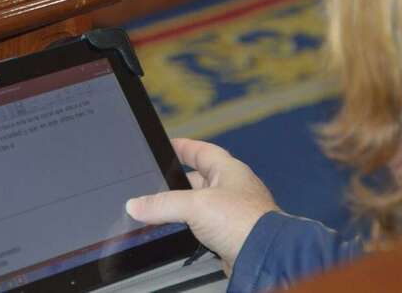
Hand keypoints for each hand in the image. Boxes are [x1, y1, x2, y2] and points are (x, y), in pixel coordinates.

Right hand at [126, 138, 277, 275]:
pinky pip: (206, 225)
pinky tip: (181, 231)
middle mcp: (233, 187)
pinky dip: (192, 227)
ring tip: (163, 210)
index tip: (170, 145)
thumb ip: (163, 204)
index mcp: (229, 170)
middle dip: (178, 182)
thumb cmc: (244, 221)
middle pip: (199, 179)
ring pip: (201, 204)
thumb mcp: (196, 206)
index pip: (202, 151)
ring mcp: (233, 211)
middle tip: (158, 183)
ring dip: (184, 207)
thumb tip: (137, 205)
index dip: (185, 147)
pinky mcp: (232, 233)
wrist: (263, 255)